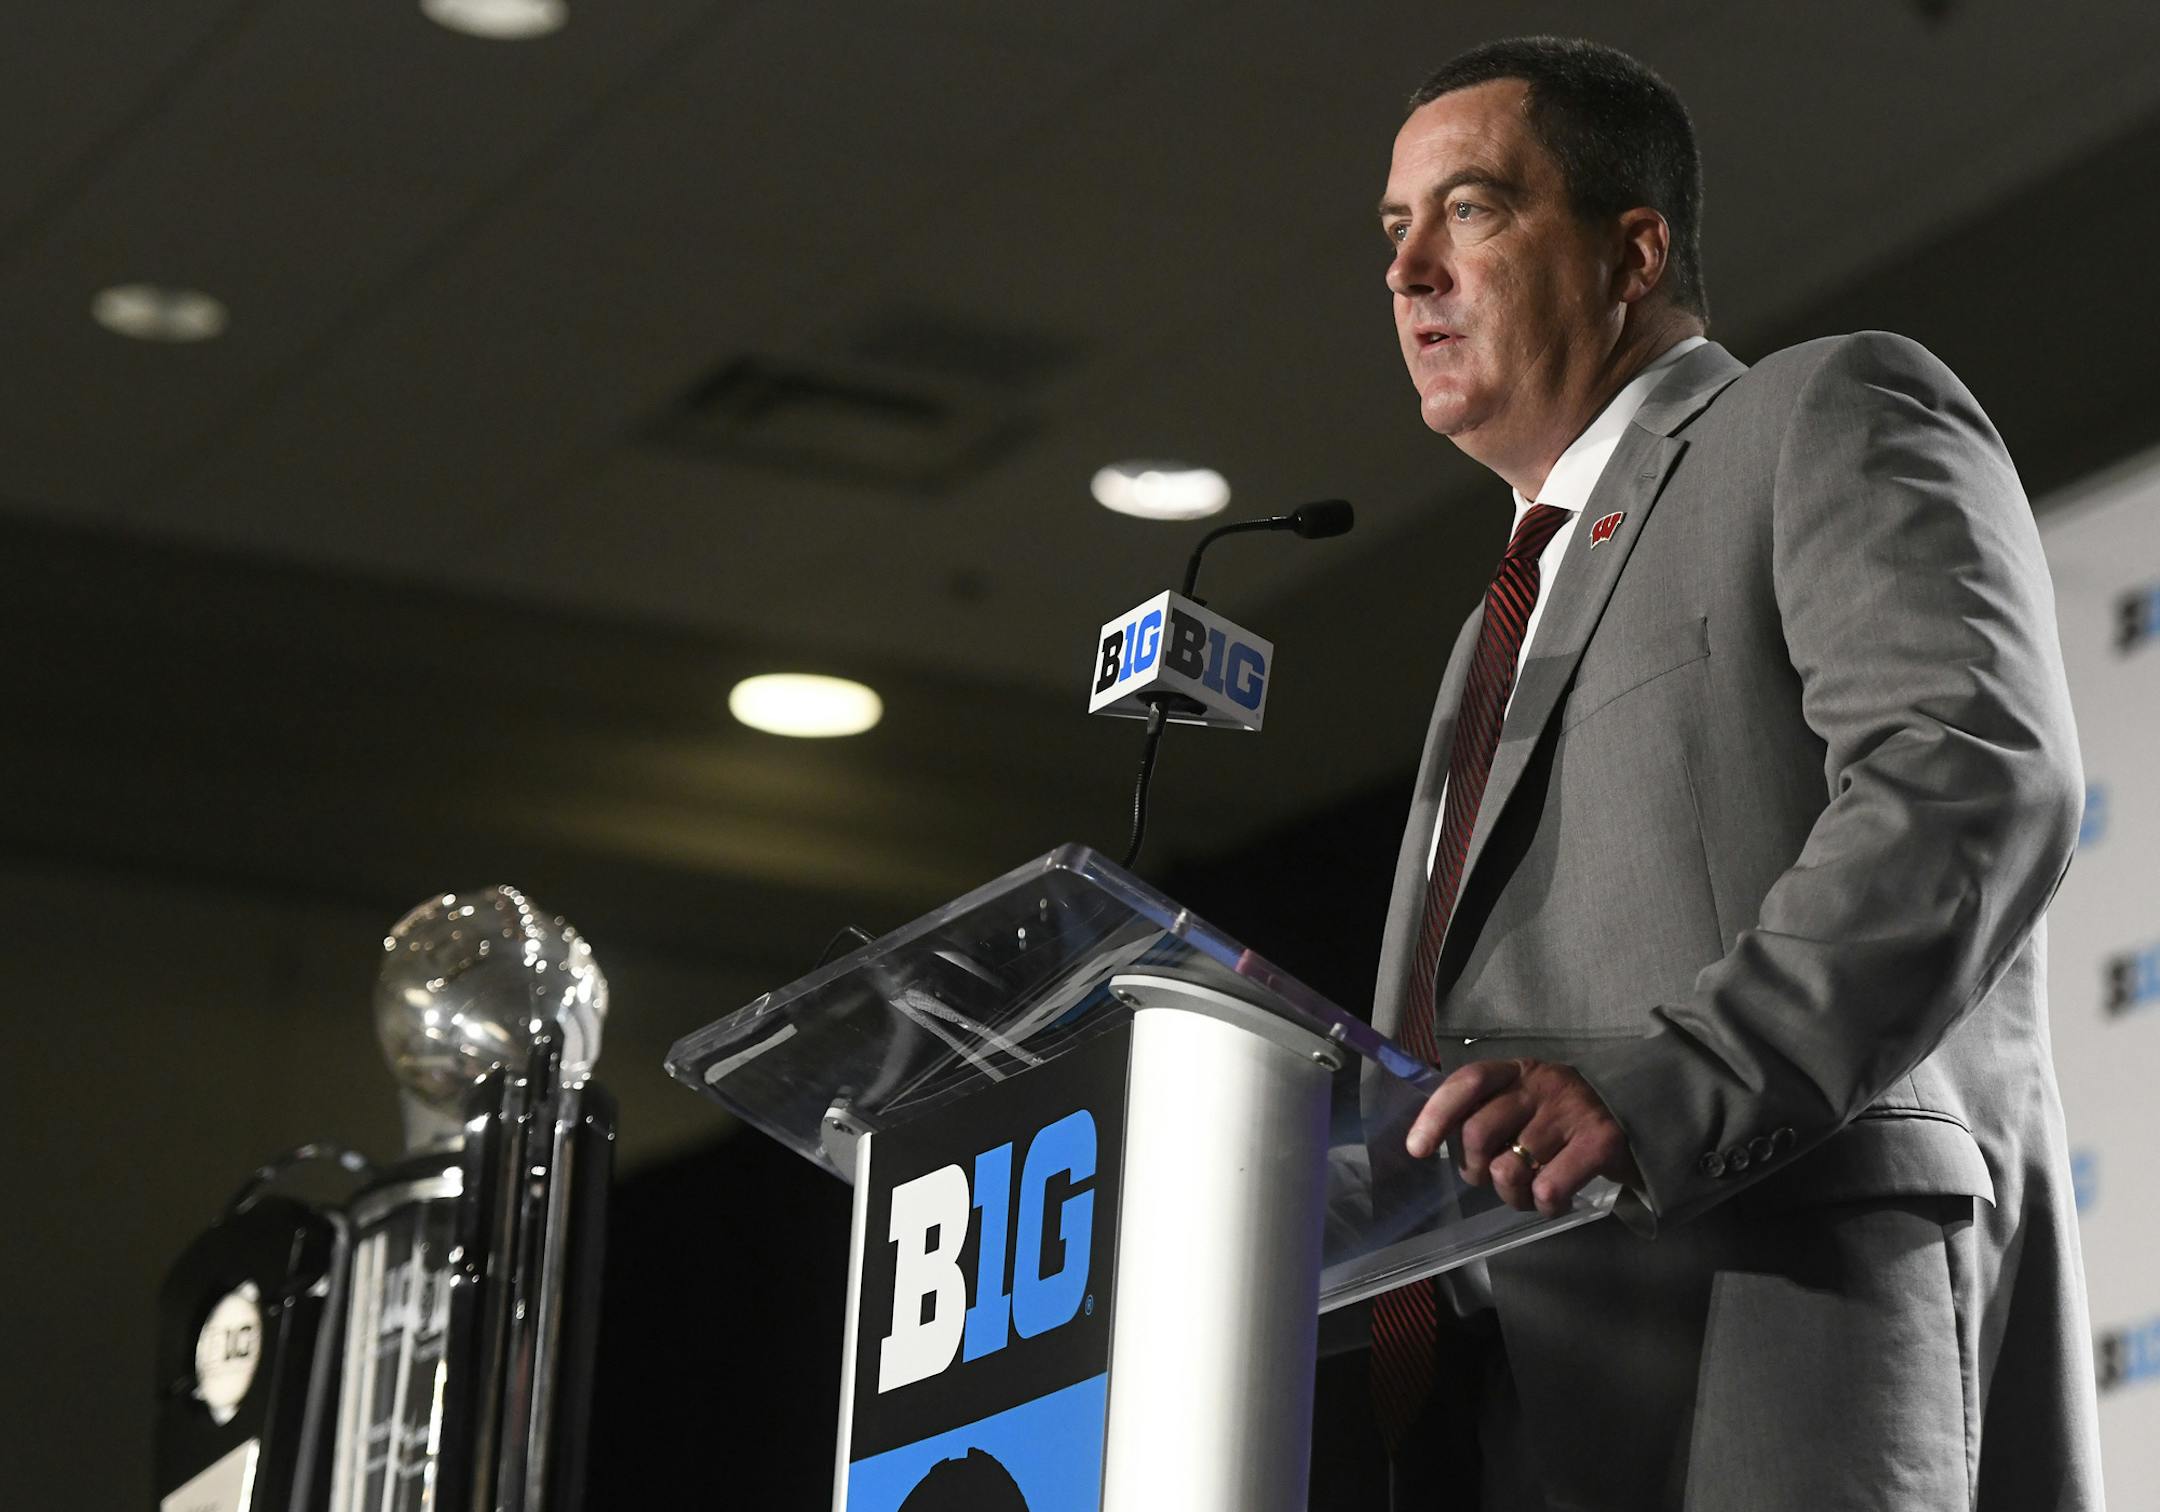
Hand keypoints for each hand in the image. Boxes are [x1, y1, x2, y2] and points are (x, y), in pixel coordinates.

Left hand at [1405, 1058, 1642, 1217]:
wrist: (1649, 1111)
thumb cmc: (1571, 1116)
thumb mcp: (1530, 1100)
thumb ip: (1491, 1112)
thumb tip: (1437, 1142)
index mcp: (1518, 1071)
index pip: (1467, 1082)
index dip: (1436, 1115)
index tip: (1418, 1149)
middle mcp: (1542, 1085)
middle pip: (1480, 1132)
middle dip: (1475, 1169)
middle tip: (1491, 1179)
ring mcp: (1572, 1112)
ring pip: (1511, 1168)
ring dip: (1512, 1195)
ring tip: (1528, 1193)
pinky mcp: (1600, 1141)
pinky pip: (1548, 1189)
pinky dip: (1544, 1206)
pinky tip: (1555, 1201)